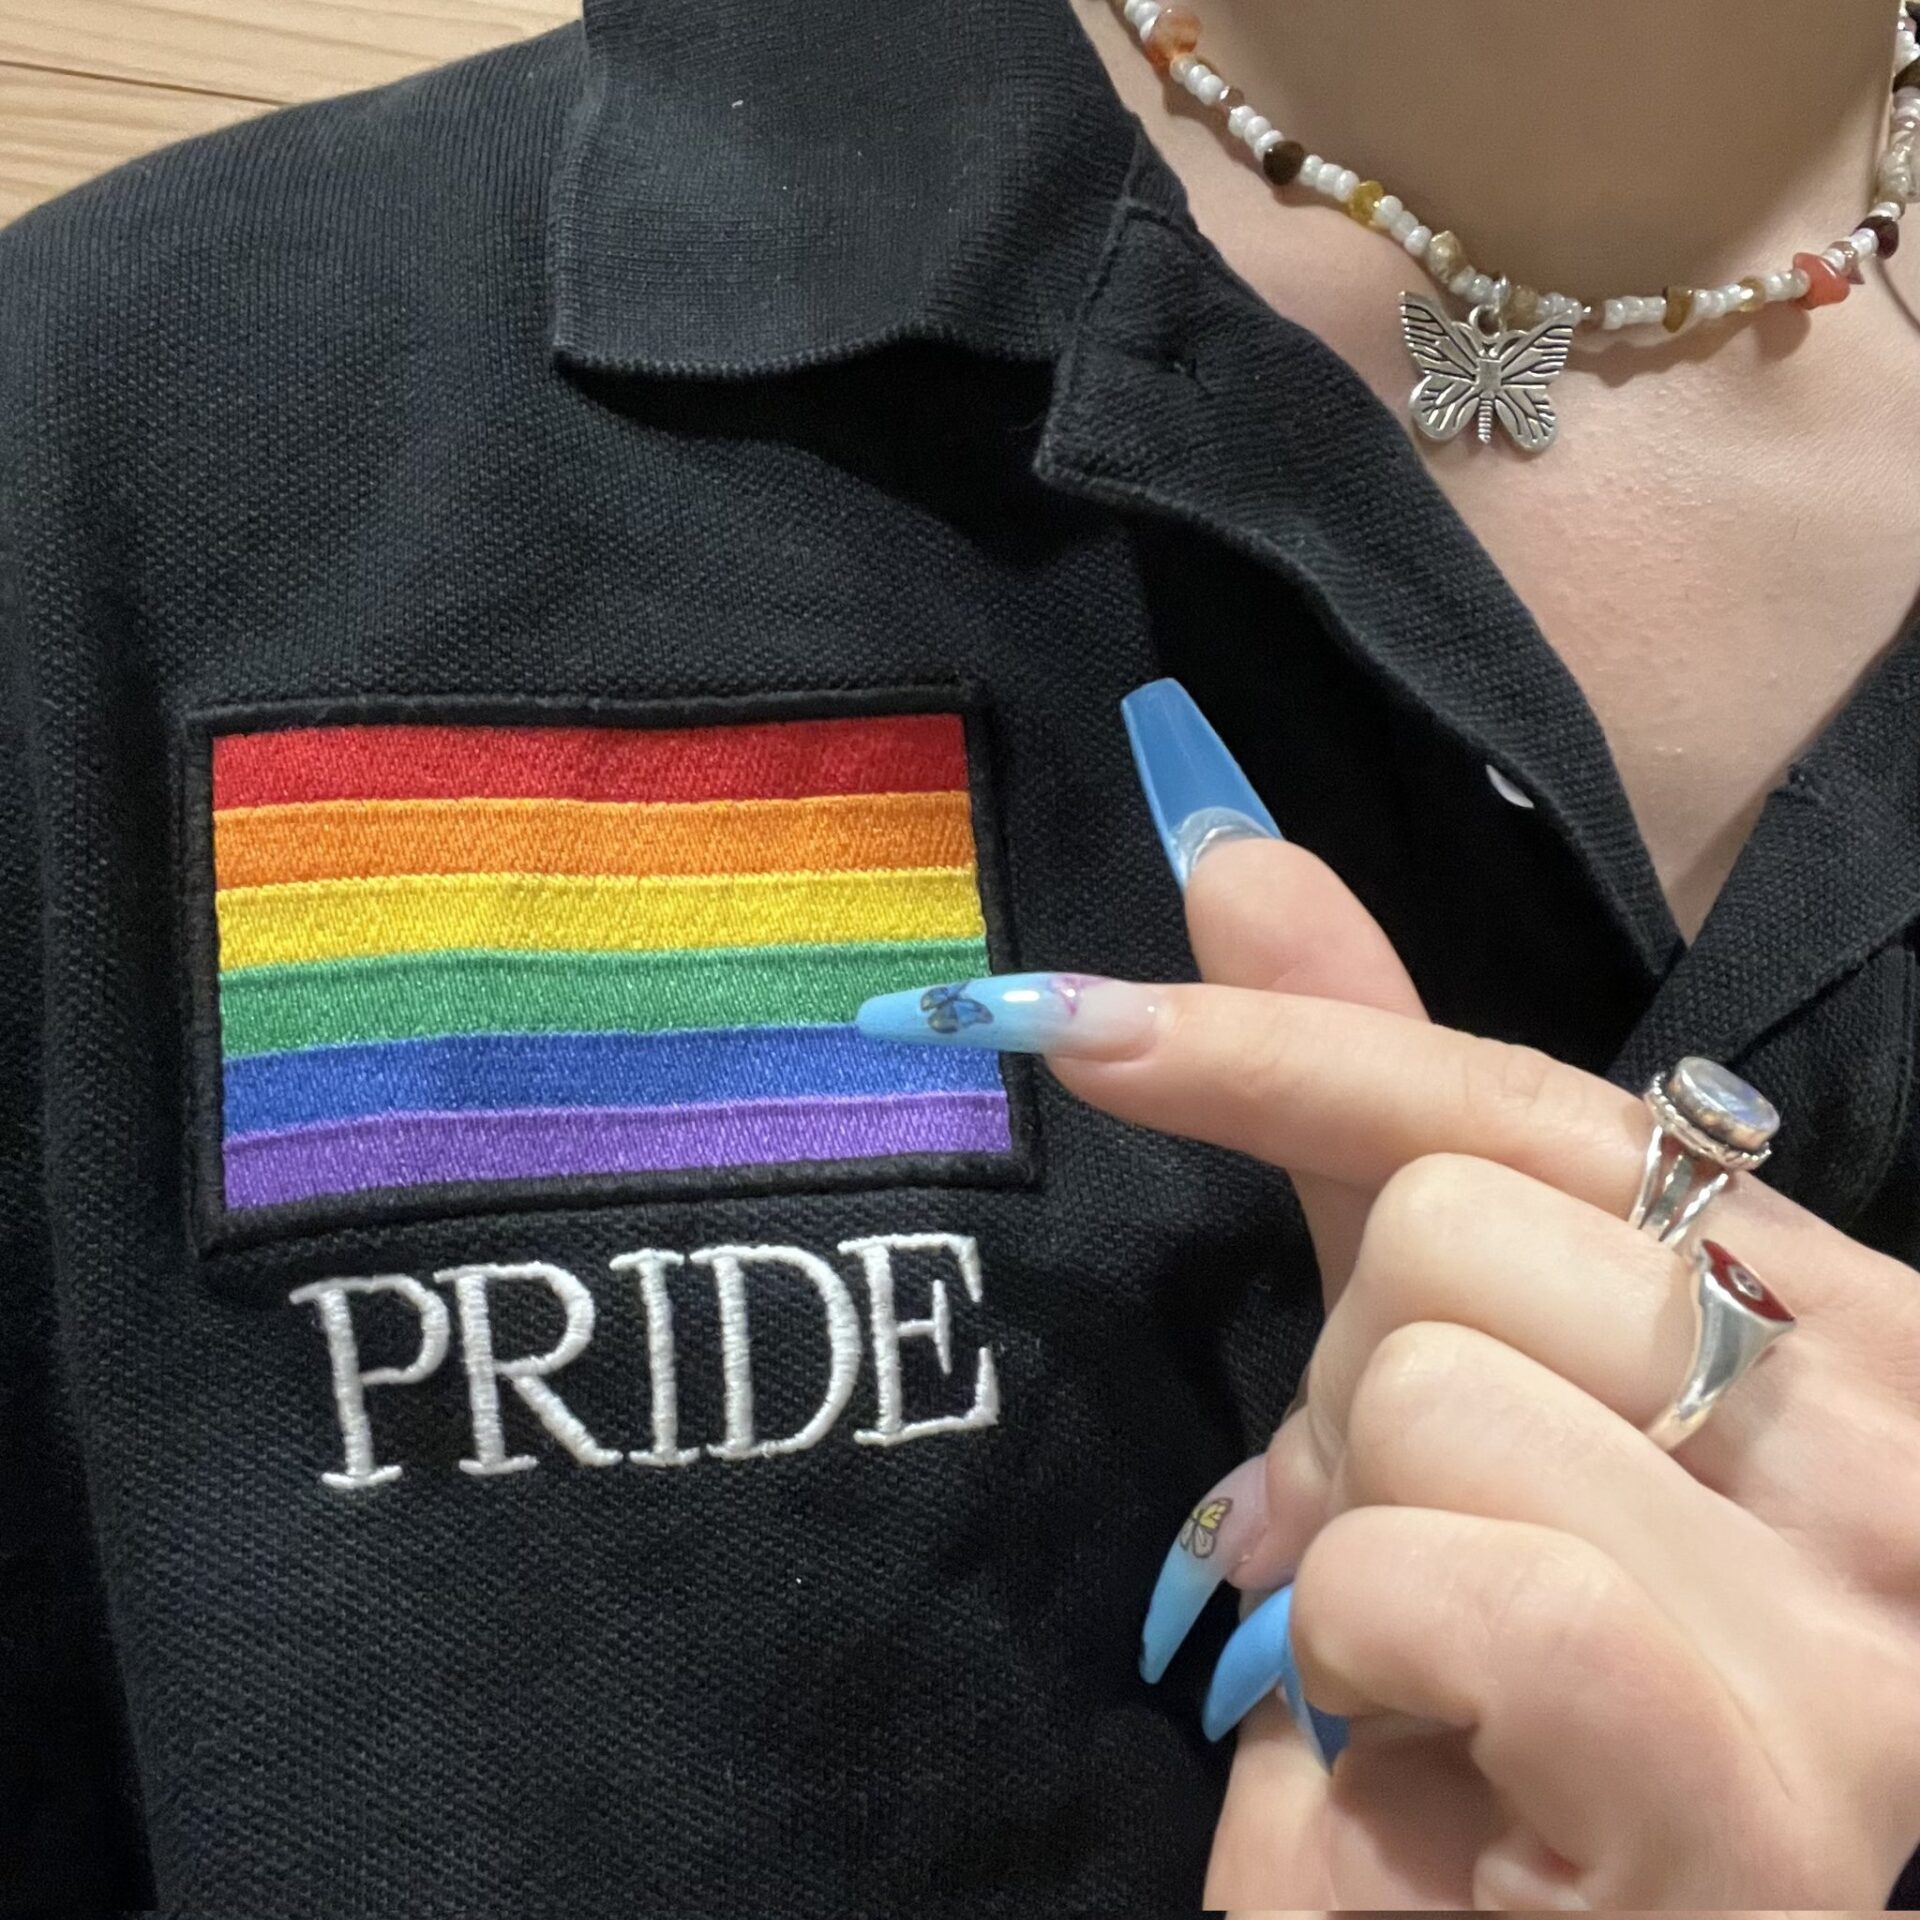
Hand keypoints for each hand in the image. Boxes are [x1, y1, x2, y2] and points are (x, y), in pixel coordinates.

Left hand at [1048, 837, 1919, 1909]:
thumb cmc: (1503, 1690)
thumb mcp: (1450, 1374)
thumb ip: (1366, 1120)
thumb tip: (1234, 859)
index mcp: (1842, 1319)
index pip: (1521, 1104)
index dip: (1280, 1045)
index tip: (1074, 1010)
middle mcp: (1907, 1442)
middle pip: (1442, 1235)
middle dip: (1343, 1399)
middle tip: (1399, 1547)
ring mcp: (1868, 1628)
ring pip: (1418, 1394)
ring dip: (1344, 1548)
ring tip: (1427, 1672)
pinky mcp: (1764, 1799)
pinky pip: (1449, 1582)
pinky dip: (1363, 1667)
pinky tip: (1435, 1761)